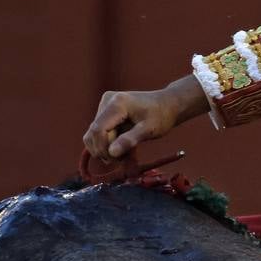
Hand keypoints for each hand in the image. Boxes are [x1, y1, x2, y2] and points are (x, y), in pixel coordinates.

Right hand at [83, 78, 206, 160]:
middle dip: (104, 150)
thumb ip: (130, 140)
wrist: (167, 104)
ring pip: (94, 134)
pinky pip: (99, 132)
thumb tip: (111, 153)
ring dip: (105, 148)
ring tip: (124, 153)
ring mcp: (104, 105)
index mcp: (117, 103)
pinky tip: (121, 147)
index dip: (103, 148)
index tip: (117, 160)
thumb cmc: (161, 116)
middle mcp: (107, 101)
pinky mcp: (105, 111)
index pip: (98, 130)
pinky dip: (107, 143)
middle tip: (122, 160)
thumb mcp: (149, 130)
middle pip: (94, 133)